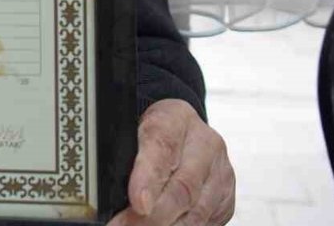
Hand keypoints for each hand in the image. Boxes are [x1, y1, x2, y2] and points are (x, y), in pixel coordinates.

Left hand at [107, 99, 234, 225]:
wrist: (184, 130)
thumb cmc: (154, 132)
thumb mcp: (136, 128)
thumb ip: (127, 154)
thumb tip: (108, 188)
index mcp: (176, 118)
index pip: (162, 146)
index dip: (148, 178)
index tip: (137, 203)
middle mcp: (206, 144)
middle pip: (182, 188)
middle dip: (154, 215)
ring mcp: (220, 172)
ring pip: (196, 211)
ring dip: (168, 225)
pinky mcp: (226, 197)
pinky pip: (206, 220)